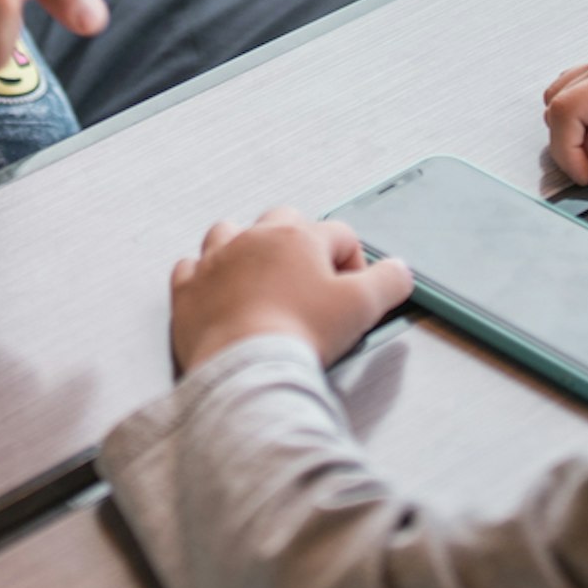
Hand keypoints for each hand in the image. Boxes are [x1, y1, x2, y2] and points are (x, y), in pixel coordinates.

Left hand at [168, 208, 412, 371]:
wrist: (245, 367)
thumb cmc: (300, 334)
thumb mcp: (362, 307)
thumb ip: (390, 282)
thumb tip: (399, 271)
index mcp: (299, 238)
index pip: (339, 235)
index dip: (354, 263)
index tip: (352, 294)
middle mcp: (254, 239)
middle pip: (284, 220)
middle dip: (301, 244)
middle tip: (311, 283)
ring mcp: (216, 261)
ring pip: (231, 232)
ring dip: (247, 248)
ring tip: (262, 277)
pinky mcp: (188, 289)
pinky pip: (192, 267)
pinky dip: (205, 276)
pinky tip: (218, 292)